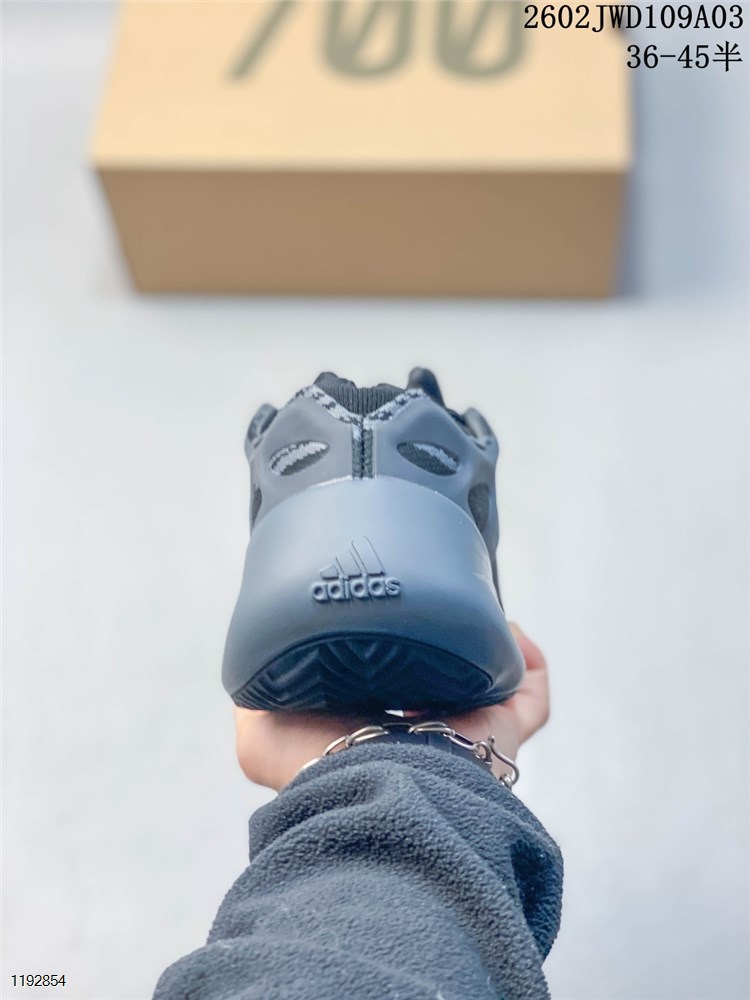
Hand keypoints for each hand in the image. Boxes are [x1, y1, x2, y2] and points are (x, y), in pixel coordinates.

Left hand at [234, 624, 548, 790]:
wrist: (374, 788)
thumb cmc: (317, 768)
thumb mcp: (260, 733)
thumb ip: (256, 695)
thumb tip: (257, 665)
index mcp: (372, 732)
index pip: (386, 690)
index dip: (387, 654)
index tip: (383, 619)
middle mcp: (422, 735)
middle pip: (443, 686)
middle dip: (441, 649)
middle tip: (432, 607)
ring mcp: (467, 733)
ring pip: (490, 688)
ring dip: (483, 648)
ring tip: (469, 610)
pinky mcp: (503, 730)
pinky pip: (531, 693)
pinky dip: (527, 660)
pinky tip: (508, 629)